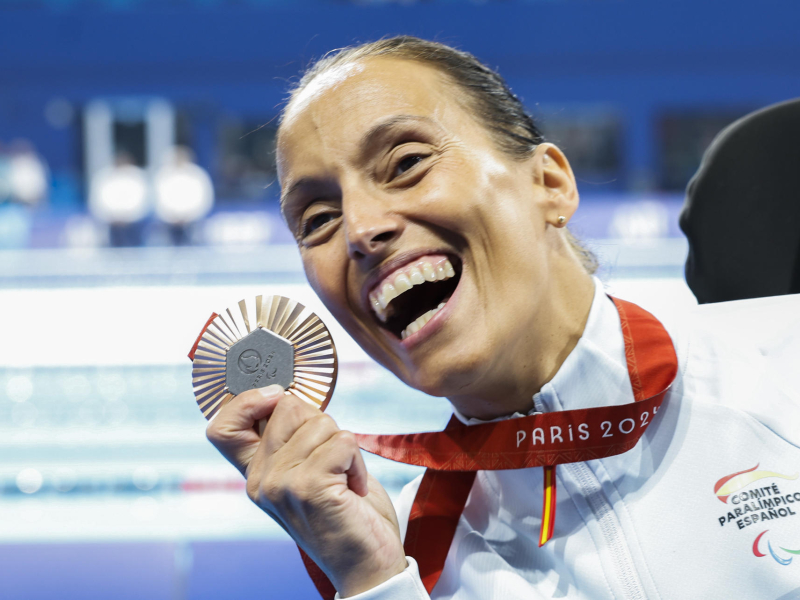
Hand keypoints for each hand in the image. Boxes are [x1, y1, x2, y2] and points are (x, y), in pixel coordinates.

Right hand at [206, 384, 407, 596]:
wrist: (367, 565)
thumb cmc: (345, 513)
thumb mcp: (308, 470)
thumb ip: (293, 439)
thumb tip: (289, 395)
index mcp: (255, 475)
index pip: (222, 427)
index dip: (246, 400)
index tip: (277, 396)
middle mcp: (260, 480)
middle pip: (286, 406)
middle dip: (320, 422)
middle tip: (331, 460)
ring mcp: (280, 484)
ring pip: (320, 421)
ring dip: (344, 446)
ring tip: (344, 479)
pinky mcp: (309, 487)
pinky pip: (343, 440)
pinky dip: (357, 461)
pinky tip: (353, 489)